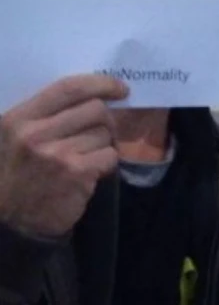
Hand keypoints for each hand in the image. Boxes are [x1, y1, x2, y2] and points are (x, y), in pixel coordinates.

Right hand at [0, 75, 127, 236]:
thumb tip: (95, 95)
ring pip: (105, 134)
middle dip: (105, 120)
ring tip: (85, 156)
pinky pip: (110, 155)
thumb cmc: (18, 173)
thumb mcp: (16, 137)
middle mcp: (36, 134)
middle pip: (95, 109)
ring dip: (103, 144)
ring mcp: (58, 154)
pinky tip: (90, 171)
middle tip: (99, 132)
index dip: (101, 84)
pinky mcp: (77, 173)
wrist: (12, 221)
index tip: (120, 88)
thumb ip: (46, 115)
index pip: (68, 88)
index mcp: (19, 119)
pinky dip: (106, 163)